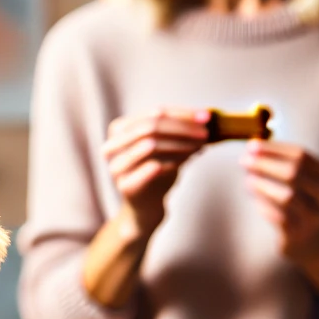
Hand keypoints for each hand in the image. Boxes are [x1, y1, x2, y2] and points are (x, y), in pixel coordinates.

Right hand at [102, 108, 209, 235]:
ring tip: (200, 147)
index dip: (182, 114)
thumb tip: (204, 116)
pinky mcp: (126, 186)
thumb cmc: (156, 171)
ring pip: (151, 144)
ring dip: (180, 144)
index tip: (206, 117)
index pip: (154, 112)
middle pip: (151, 127)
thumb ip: (179, 129)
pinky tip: (189, 159)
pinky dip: (174, 161)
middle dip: (182, 128)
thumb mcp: (166, 145)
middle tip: (205, 133)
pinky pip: (152, 168)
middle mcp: (112, 145)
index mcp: (120, 129)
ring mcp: (117, 166)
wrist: (145, 206)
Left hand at [242, 141, 318, 309]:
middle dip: (266, 164)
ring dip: (264, 186)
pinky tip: (256, 203)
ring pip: (288, 197)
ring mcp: (314, 216)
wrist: (310, 242)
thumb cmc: (298, 203)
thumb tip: (250, 149)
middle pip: (294, 173)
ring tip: (248, 181)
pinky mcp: (299, 235)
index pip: (301, 155)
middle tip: (243, 161)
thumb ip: (276, 164)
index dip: (274, 149)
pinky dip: (266, 207)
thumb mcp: (294, 181)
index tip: (251, 146)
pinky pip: (280, 218)